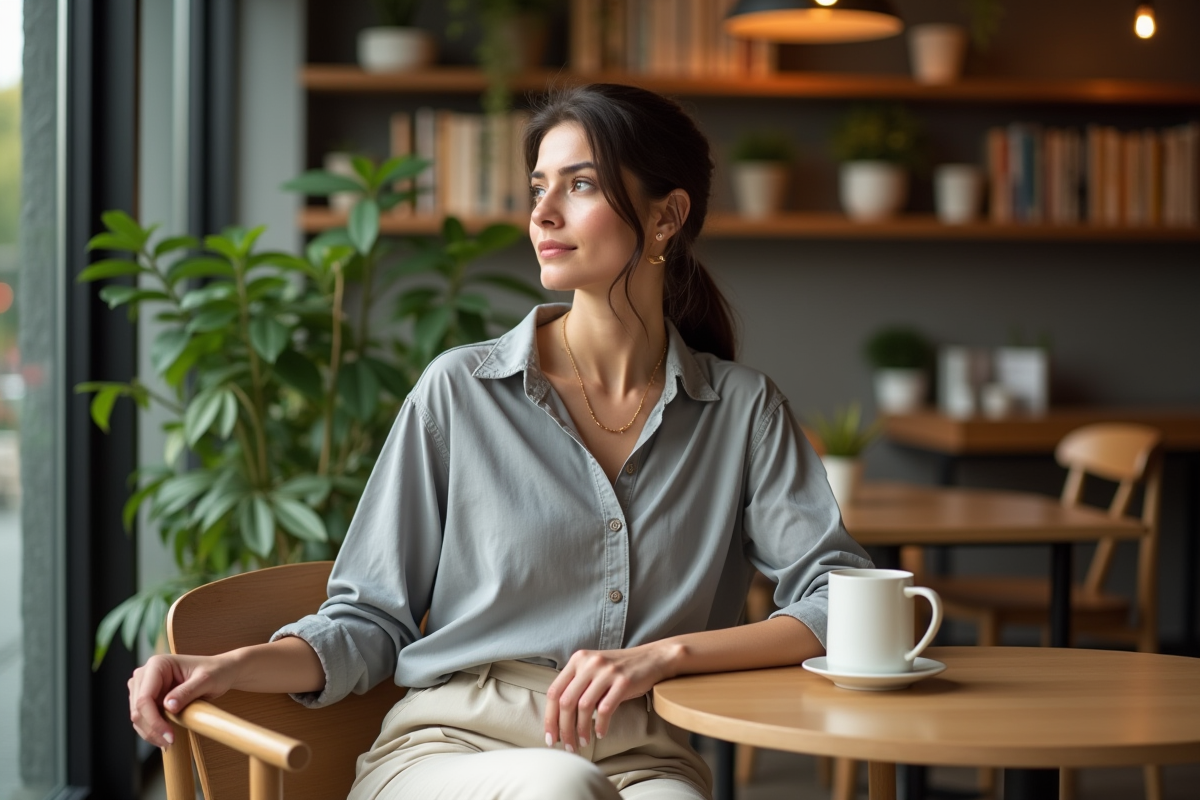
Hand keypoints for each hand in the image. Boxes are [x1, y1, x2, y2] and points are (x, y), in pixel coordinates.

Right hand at [128, 653, 237, 747]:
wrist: (220, 672)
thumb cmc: (215, 671)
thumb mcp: (206, 680)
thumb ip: (187, 691)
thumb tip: (168, 706)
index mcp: (157, 664)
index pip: (145, 698)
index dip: (154, 720)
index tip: (169, 736)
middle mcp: (146, 674)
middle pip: (138, 709)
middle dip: (152, 729)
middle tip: (170, 742)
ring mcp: (144, 686)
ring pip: (138, 716)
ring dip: (151, 732)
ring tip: (169, 741)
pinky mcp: (148, 698)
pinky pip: (144, 718)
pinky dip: (152, 730)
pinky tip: (165, 736)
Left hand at [544, 642, 680, 752]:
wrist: (650, 658)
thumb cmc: (619, 669)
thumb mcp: (593, 669)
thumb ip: (576, 684)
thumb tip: (558, 718)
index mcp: (577, 660)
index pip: (554, 691)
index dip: (549, 717)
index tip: (550, 736)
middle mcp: (589, 663)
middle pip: (566, 702)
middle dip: (563, 729)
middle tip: (567, 746)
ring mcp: (606, 672)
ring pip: (584, 707)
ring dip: (581, 730)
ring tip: (583, 742)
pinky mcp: (623, 681)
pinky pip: (606, 709)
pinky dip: (601, 725)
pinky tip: (600, 733)